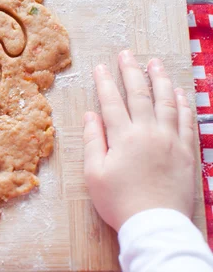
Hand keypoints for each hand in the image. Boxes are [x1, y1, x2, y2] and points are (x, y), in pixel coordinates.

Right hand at [83, 50, 195, 231]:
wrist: (155, 224)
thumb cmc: (120, 201)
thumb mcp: (95, 174)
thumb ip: (93, 140)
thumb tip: (90, 115)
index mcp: (123, 137)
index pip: (112, 101)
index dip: (105, 82)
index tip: (99, 67)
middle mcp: (148, 132)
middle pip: (140, 95)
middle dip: (131, 72)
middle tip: (126, 54)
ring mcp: (171, 140)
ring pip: (166, 102)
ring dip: (159, 79)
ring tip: (154, 63)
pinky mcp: (187, 151)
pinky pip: (186, 120)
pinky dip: (182, 103)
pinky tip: (178, 92)